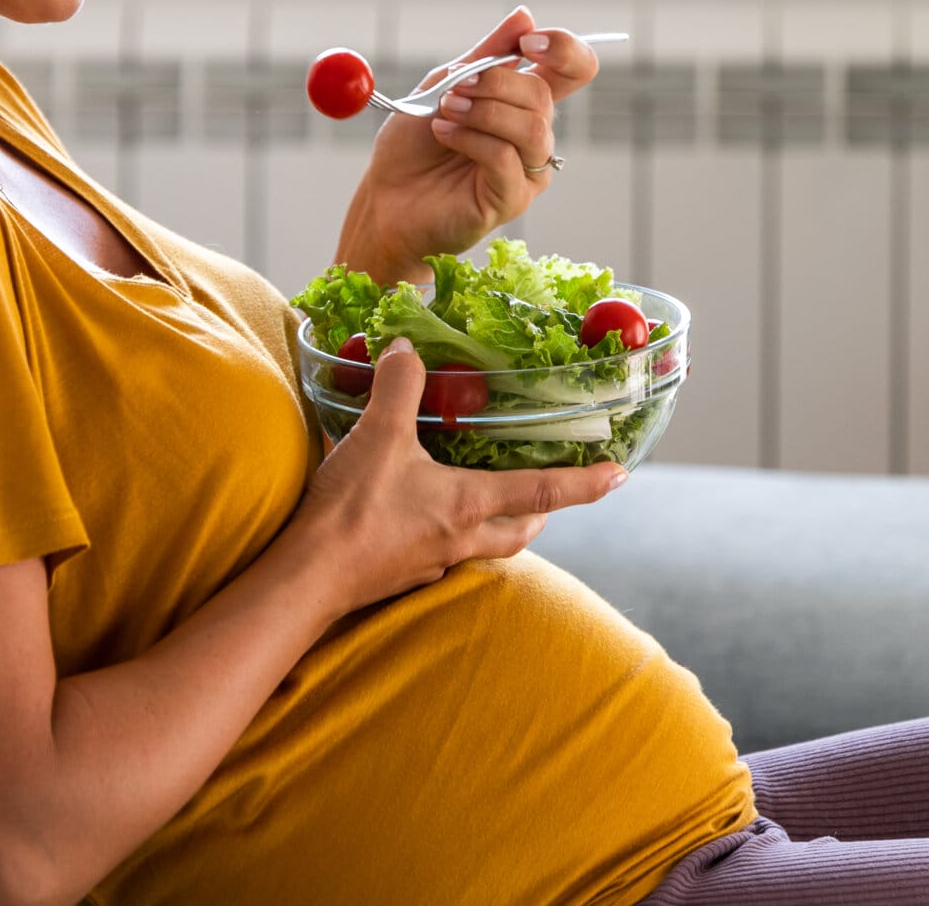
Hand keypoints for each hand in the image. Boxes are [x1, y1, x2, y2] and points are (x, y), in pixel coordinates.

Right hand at [290, 337, 627, 613]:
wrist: (308, 578)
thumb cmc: (353, 510)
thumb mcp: (378, 436)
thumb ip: (399, 387)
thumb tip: (406, 350)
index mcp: (468, 504)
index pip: (542, 490)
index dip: (585, 482)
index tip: (620, 474)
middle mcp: (461, 538)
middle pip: (520, 530)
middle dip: (541, 511)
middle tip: (552, 492)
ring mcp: (432, 561)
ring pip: (484, 546)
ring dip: (497, 525)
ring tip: (490, 501)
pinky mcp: (403, 574)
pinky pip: (442, 552)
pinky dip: (449, 533)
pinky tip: (427, 518)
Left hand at [340, 6, 604, 280]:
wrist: (385, 197)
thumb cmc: (414, 145)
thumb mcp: (445, 84)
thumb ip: (486, 55)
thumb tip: (525, 15)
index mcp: (524, 101)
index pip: (574, 69)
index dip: (564, 49)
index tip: (527, 42)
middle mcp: (534, 134)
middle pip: (544, 94)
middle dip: (496, 83)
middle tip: (454, 88)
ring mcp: (528, 169)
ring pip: (532, 127)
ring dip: (483, 112)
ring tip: (446, 111)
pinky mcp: (512, 199)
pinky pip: (506, 158)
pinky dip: (470, 139)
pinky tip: (444, 134)